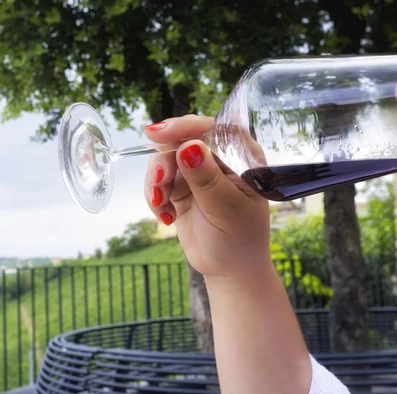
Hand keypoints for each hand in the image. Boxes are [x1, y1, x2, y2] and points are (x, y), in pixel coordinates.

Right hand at [144, 114, 271, 278]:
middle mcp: (217, 159)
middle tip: (159, 182)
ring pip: (164, 160)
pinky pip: (157, 181)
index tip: (159, 133)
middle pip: (181, 140)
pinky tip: (166, 217)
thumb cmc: (239, 239)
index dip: (185, 127)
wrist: (228, 269)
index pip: (213, 129)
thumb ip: (206, 178)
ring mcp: (196, 172)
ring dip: (156, 182)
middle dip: (164, 161)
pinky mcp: (180, 188)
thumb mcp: (225, 208)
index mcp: (241, 157)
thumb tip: (189, 147)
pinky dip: (155, 197)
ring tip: (162, 206)